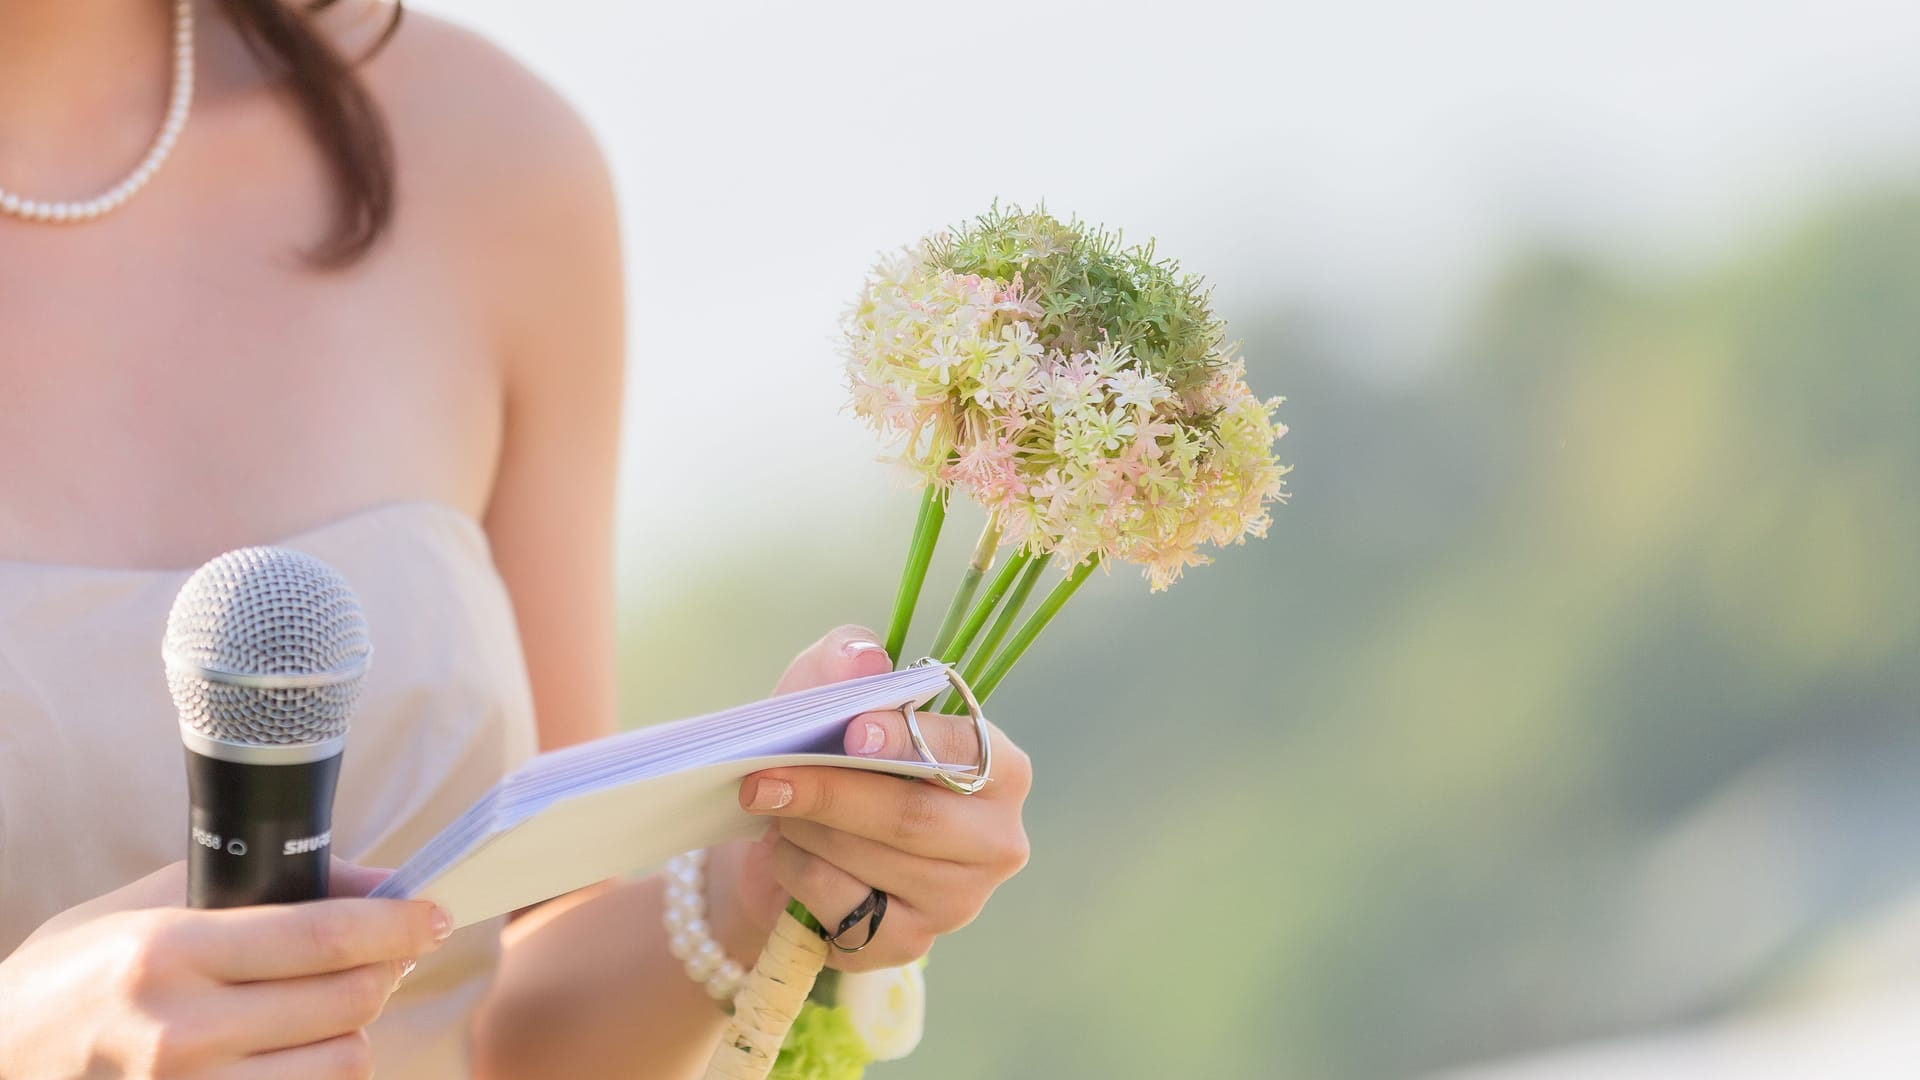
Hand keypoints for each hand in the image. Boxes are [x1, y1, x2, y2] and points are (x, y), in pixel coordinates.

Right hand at [0, 859, 450, 1078]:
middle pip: (350, 1000)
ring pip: (342, 1062)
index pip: (325, 935)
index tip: (433, 913)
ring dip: (350, 1032)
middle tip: (385, 955)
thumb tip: (372, 881)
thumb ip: (257, 891)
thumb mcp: (142, 910)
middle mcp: (182, 1033)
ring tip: (322, 1011)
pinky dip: (318, 1076)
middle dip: (384, 970)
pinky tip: (293, 1054)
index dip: (399, 923)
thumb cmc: (68, 981)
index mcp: (168, 955)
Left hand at [708, 625, 1032, 972]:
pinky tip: (789, 852)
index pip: (965, 752)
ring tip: (774, 805)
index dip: (907, 741)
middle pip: (912, 818)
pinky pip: (844, 909)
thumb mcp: (828, 689)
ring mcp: (959, 900)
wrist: (788, 838)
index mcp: (1001, 768)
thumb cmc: (828, 751)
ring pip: (871, 863)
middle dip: (831, 793)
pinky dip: (799, 873)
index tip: (850, 732)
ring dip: (806, 831)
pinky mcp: (910, 943)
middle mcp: (997, 840)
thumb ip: (847, 657)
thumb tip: (864, 661)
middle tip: (765, 778)